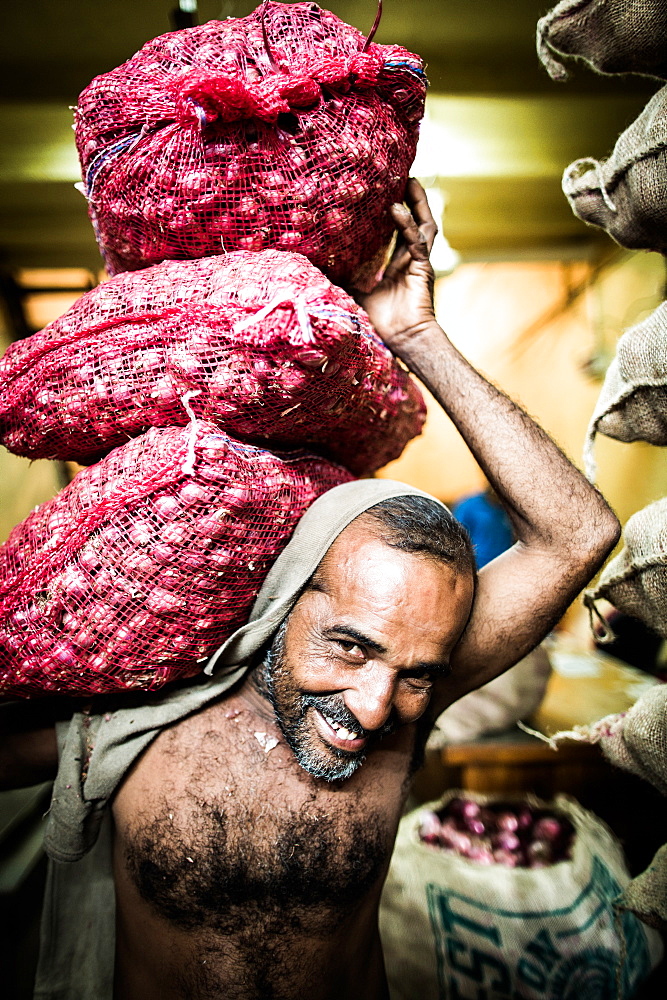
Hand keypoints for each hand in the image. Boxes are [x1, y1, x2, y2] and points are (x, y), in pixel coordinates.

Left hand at [353, 178, 437, 354]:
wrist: (402, 341)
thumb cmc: (382, 324)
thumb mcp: (355, 296)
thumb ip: (343, 280)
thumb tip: (318, 270)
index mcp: (396, 266)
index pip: (397, 234)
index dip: (395, 216)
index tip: (385, 195)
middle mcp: (410, 261)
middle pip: (415, 223)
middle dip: (411, 200)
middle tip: (402, 178)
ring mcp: (418, 263)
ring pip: (423, 225)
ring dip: (418, 203)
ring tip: (409, 182)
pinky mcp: (423, 268)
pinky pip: (416, 242)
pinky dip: (407, 226)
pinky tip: (397, 210)